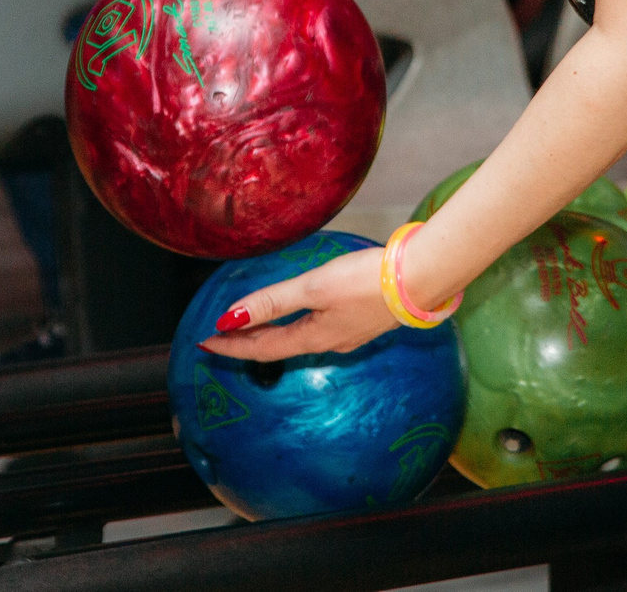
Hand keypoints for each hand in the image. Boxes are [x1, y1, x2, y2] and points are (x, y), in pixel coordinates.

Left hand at [199, 246, 399, 359]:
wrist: (421, 279)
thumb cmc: (367, 281)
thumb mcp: (314, 286)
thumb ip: (273, 301)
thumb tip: (231, 318)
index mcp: (313, 337)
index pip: (261, 347)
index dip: (231, 345)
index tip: (205, 343)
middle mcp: (328, 342)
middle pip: (278, 347)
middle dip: (248, 342)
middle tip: (221, 337)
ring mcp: (347, 334)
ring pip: (299, 340)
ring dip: (272, 335)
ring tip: (252, 328)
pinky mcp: (362, 321)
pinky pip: (317, 331)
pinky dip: (296, 326)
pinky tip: (300, 318)